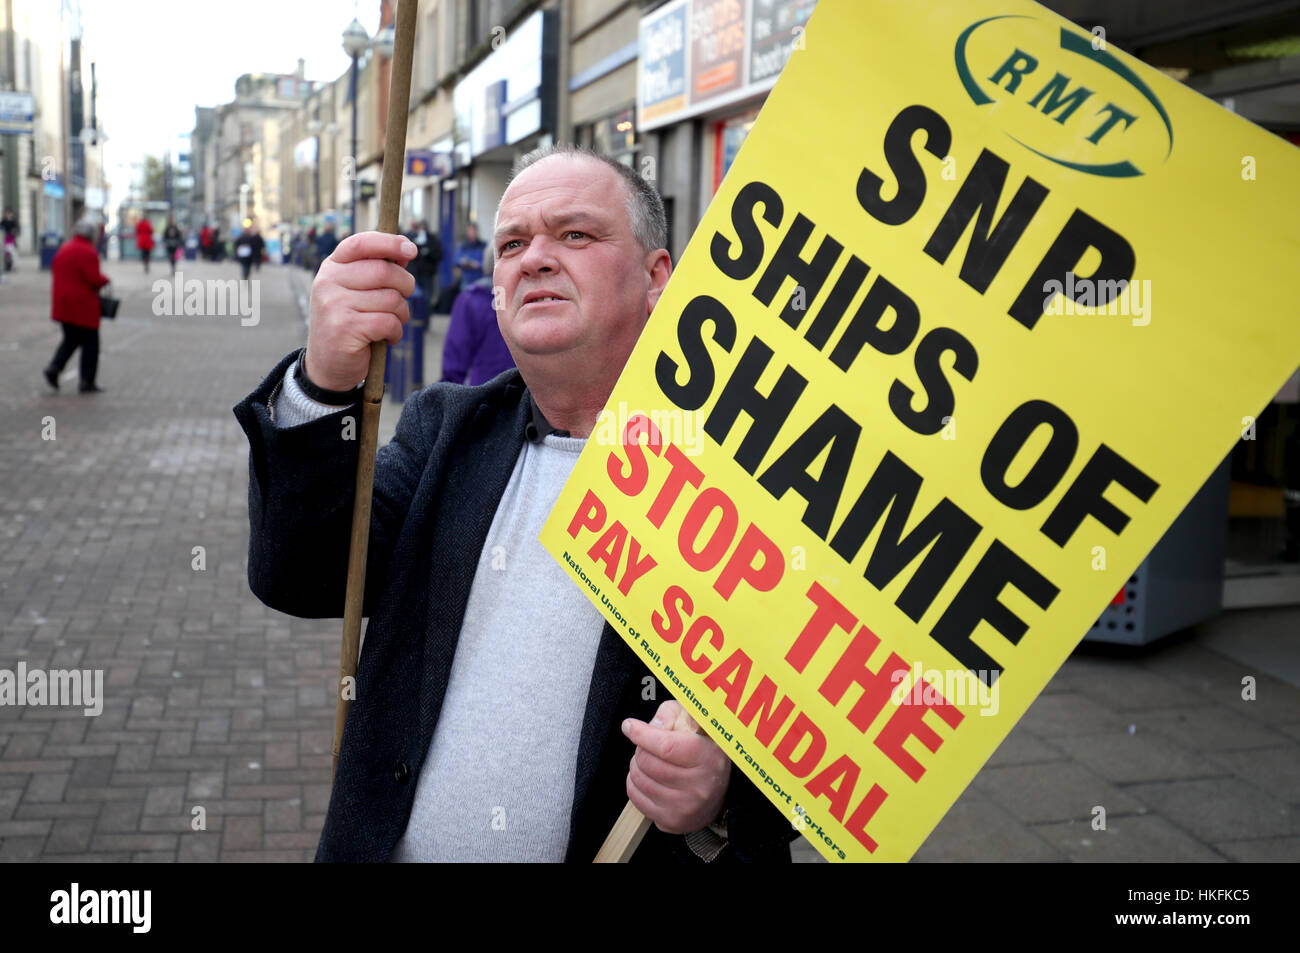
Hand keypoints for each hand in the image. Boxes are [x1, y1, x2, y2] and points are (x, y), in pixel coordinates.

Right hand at [305, 231, 416, 390]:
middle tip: (403, 300)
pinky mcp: (346, 328)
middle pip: (385, 271)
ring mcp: (334, 304)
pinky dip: (396, 332)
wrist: (328, 366)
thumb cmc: (350, 324)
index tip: (411, 250)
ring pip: (391, 299)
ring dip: (401, 314)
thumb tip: (405, 251)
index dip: (390, 243)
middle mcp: (328, 281)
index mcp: (332, 267)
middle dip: (405, 286)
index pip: (361, 243)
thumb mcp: (357, 292)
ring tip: (391, 323)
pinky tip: (387, 338)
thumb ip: (377, 271)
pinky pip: (389, 322)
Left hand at [622, 701, 729, 834]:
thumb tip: (651, 726)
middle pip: (648, 762)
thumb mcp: (694, 722)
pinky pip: (635, 798)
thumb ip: (672, 715)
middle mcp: (699, 786)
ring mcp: (684, 807)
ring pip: (639, 779)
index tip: (629, 726)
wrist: (718, 791)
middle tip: (648, 746)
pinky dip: (635, 784)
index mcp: (708, 758)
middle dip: (641, 749)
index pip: (666, 746)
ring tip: (649, 761)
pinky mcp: (671, 821)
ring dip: (637, 765)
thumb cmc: (702, 750)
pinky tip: (648, 778)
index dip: (642, 734)